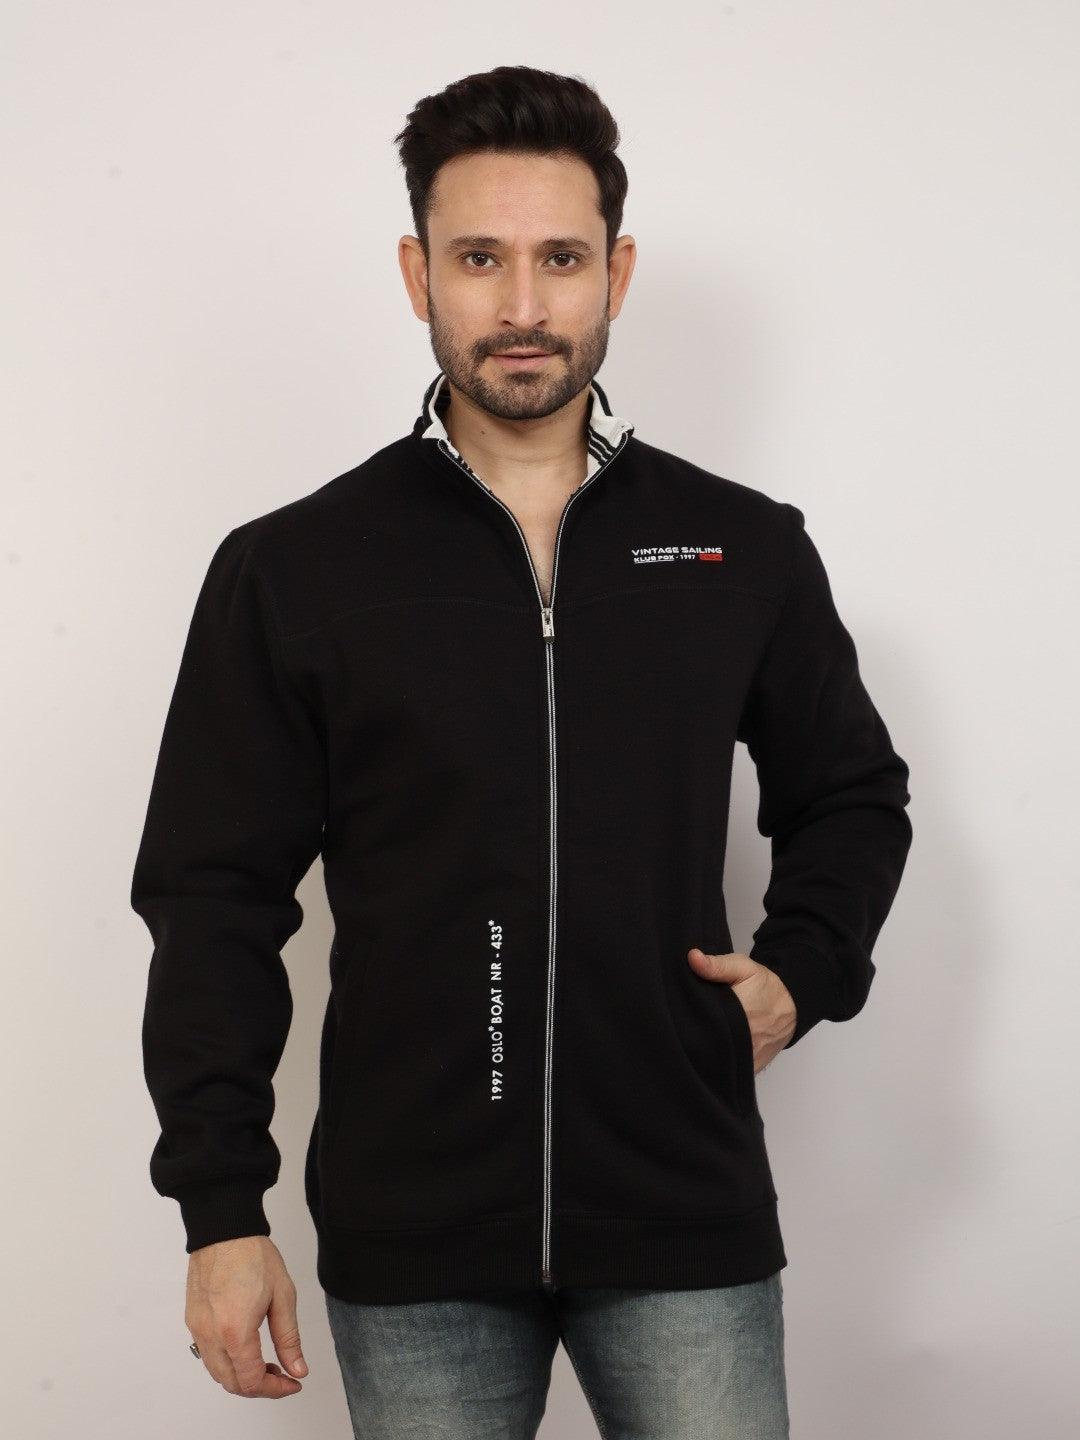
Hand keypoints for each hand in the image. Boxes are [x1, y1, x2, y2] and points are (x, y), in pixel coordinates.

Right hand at [185, 1235, 307, 1397]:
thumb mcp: (283, 1296)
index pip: (252, 1382)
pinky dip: (227, 1363)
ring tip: (266, 1363)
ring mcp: (198, 1329)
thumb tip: (297, 1369)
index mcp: (235, 1332)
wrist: (224, 1229)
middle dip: (259, 1387)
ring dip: (241, 1377)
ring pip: (217, 1373)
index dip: (275, 1389)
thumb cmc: (252, 1255)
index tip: (292, 1383)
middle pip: (232, 1384)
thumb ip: (289, 1338)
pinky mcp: (192, 1320)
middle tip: (282, 1375)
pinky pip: (207, 1355)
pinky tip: (245, 1349)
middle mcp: (210, 1336)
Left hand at [686, 948, 796, 1070]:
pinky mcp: (752, 1068)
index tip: (679, 1013)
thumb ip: (717, 965)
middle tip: (686, 1025)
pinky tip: (712, 1050)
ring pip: (718, 1062)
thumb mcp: (743, 968)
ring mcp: (749, 1058)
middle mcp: (745, 1041)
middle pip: (708, 1046)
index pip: (702, 1024)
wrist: (792, 1006)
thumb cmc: (765, 986)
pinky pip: (731, 1071)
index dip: (688, 1021)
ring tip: (697, 1037)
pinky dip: (720, 1063)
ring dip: (707, 1053)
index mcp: (739, 1014)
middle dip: (695, 1037)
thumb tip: (693, 958)